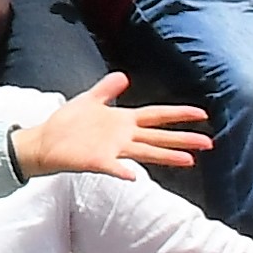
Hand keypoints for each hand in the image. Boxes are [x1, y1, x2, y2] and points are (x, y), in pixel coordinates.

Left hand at [13, 72, 213, 180]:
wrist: (44, 142)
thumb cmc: (67, 124)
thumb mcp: (89, 100)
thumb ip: (107, 89)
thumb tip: (124, 76)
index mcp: (123, 121)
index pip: (156, 116)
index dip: (178, 114)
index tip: (202, 113)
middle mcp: (123, 137)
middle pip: (159, 136)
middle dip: (184, 138)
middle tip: (209, 143)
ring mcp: (112, 151)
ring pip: (146, 152)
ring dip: (167, 155)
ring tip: (189, 160)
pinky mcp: (97, 162)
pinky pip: (113, 168)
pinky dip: (123, 172)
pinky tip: (134, 176)